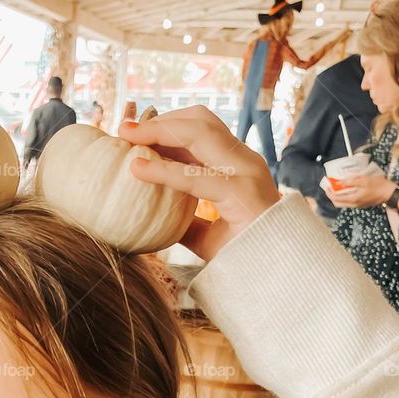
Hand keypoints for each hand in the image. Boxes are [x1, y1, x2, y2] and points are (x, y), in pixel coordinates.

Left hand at [118, 105, 278, 259]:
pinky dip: (164, 169)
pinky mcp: (242, 192)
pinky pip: (197, 175)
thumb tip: (155, 215)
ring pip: (201, 133)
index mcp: (237, 165)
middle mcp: (244, 160)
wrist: (273, 277)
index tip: (134, 132)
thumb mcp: (206, 234)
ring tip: (128, 138)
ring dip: (159, 132)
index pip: (201, 130)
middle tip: (125, 128)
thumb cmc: (243, 256)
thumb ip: (186, 220)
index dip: (167, 126)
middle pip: (201, 120)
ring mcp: (246, 172)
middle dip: (160, 120)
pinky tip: (138, 168)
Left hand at [323, 171, 394, 207]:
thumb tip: (339, 182)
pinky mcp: (361, 204)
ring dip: (338, 196)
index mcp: (353, 199)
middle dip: (331, 195)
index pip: (336, 198)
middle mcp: (354, 204)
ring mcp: (357, 205)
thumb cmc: (379, 185)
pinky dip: (344, 197)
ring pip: (342, 203)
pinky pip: (348, 202)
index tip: (327, 185)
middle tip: (329, 187)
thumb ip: (351, 181)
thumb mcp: (364, 180)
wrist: (389, 193)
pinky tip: (346, 189)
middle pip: (337, 203)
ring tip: (337, 187)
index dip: (329, 192)